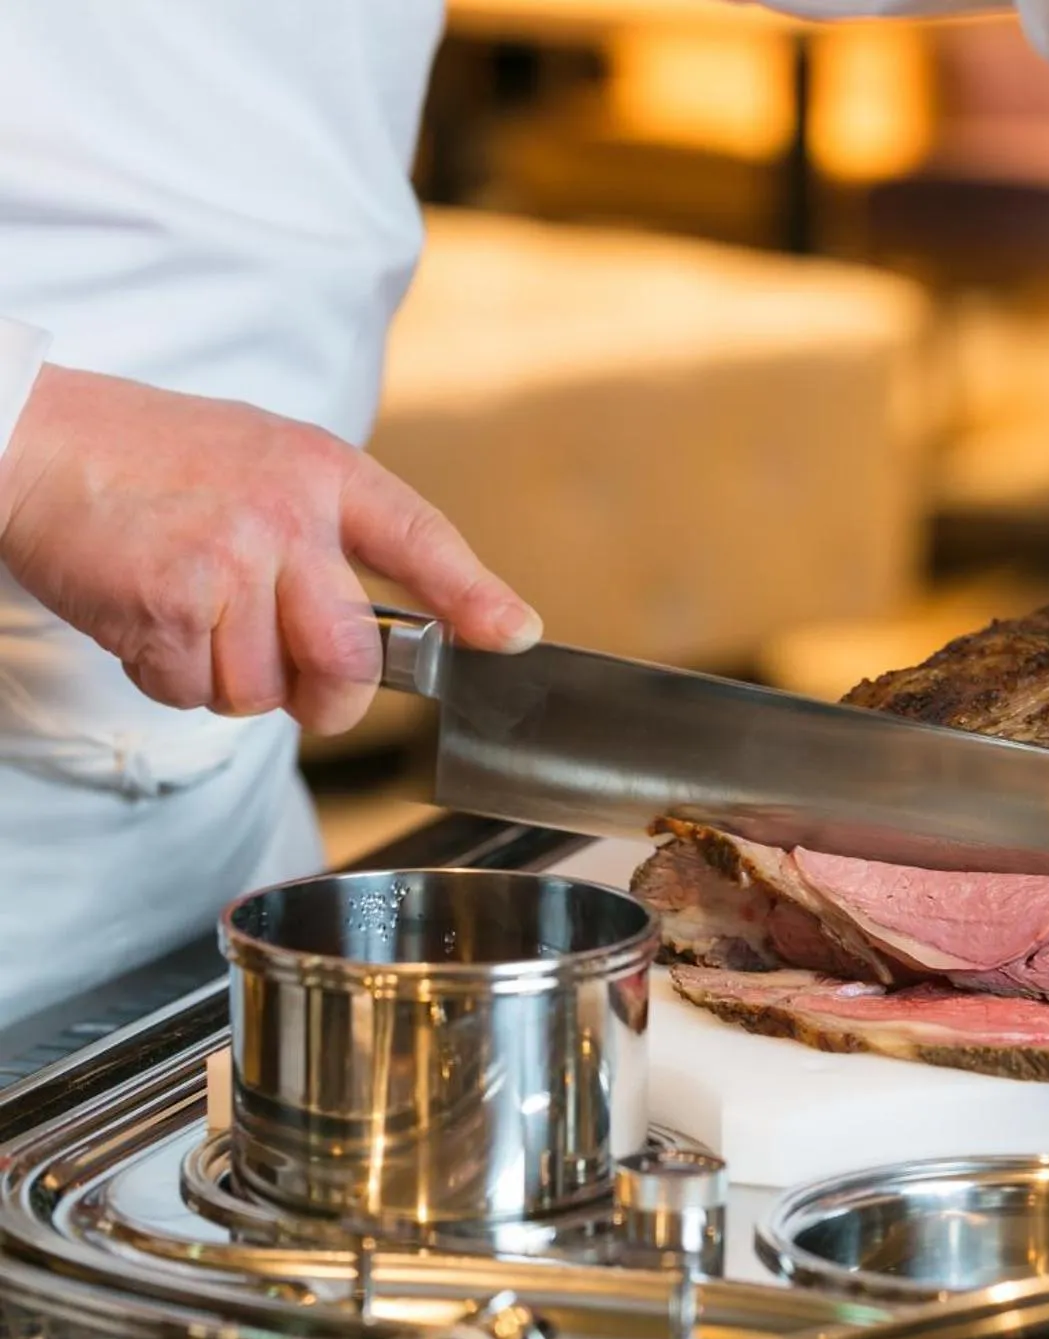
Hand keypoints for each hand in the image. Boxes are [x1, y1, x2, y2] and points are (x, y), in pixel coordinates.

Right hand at [0, 364, 540, 735]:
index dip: (474, 597)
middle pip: (349, 659)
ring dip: (229, 681)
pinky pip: (193, 690)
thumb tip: (412, 617)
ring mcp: (230, 559)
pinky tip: (151, 619)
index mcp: (323, 473)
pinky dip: (168, 677)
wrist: (36, 439)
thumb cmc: (155, 461)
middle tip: (306, 692)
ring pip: (264, 690)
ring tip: (195, 617)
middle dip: (329, 699)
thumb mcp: (268, 464)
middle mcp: (287, 515)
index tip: (511, 637)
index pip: (420, 539)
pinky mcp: (171, 601)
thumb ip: (335, 531)